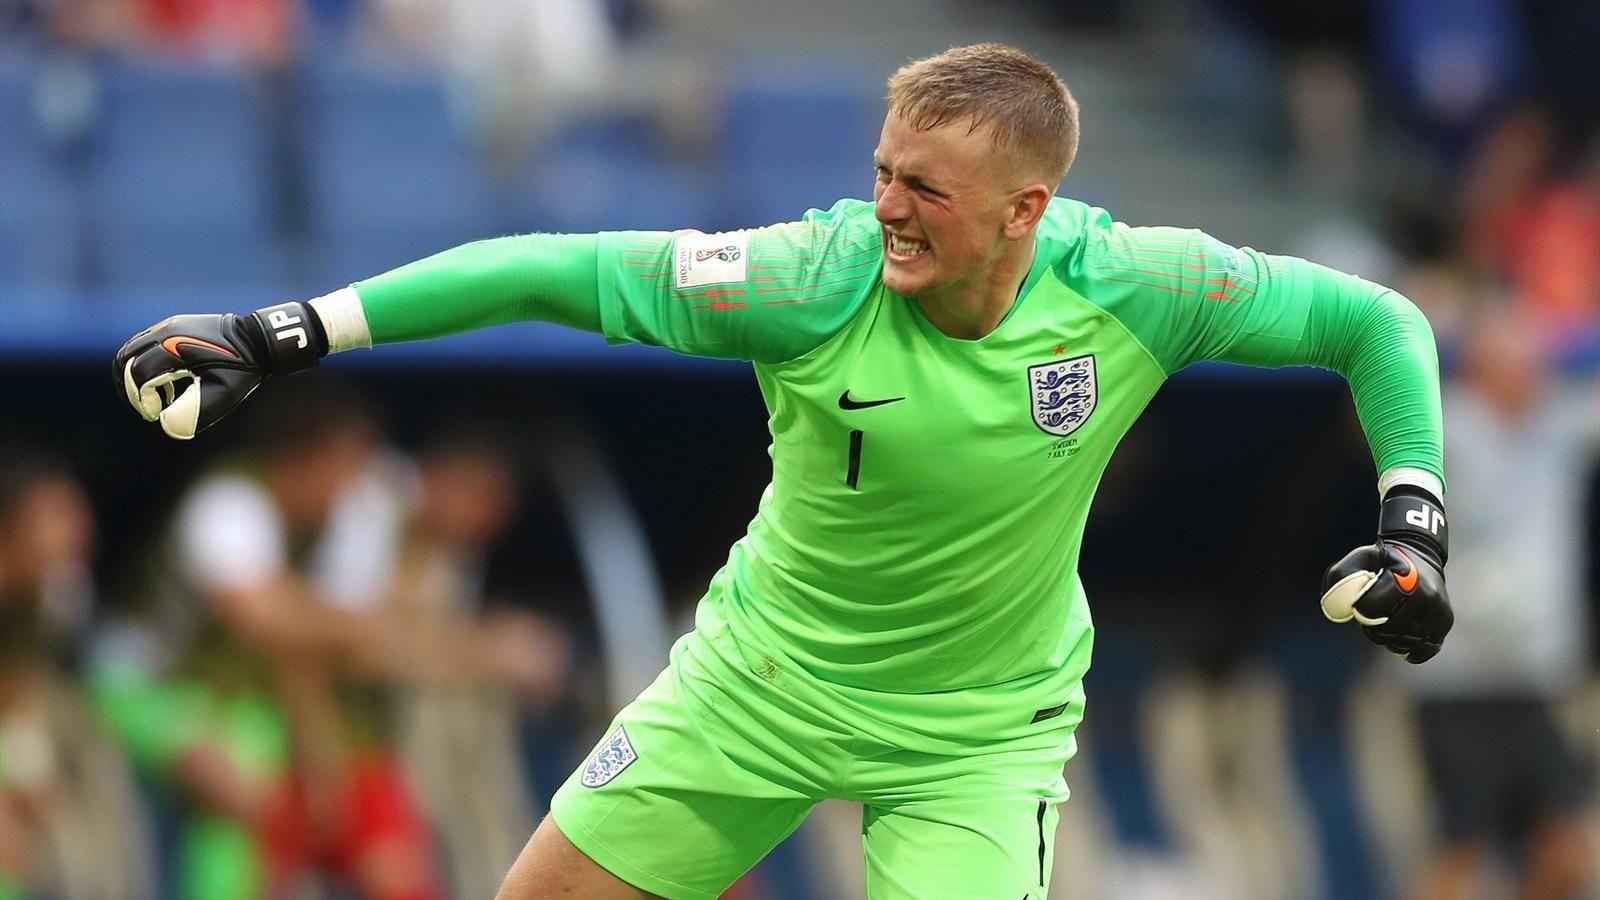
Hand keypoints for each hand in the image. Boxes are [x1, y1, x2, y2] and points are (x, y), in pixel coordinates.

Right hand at [113, 301, 324, 439]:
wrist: (260, 340)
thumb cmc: (244, 368)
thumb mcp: (223, 395)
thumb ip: (193, 412)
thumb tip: (166, 426)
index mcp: (175, 346)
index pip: (137, 374)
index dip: (140, 399)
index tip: (155, 414)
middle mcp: (166, 330)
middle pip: (125, 359)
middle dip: (130, 388)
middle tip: (148, 408)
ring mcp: (168, 325)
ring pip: (131, 350)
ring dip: (135, 376)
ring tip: (157, 398)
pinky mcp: (172, 325)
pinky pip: (144, 345)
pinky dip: (144, 364)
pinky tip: (166, 383)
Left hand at [1319, 487, 1451, 663]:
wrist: (1420, 555)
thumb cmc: (1383, 561)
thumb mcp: (1358, 559)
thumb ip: (1341, 579)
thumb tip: (1339, 610)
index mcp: (1404, 577)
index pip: (1371, 608)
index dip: (1360, 608)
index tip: (1362, 600)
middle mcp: (1427, 595)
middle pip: (1387, 630)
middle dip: (1373, 626)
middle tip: (1373, 613)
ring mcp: (1439, 612)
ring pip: (1403, 643)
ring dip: (1388, 638)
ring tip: (1387, 620)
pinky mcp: (1445, 624)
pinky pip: (1421, 652)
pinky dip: (1407, 649)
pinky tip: (1401, 635)